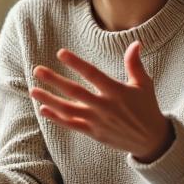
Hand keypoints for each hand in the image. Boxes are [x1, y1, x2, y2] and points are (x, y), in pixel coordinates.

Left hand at [30, 41, 172, 162]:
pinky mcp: (93, 133)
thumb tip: (135, 43)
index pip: (92, 75)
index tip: (60, 53)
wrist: (151, 140)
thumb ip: (135, 64)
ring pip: (68, 109)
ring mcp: (97, 121)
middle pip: (74, 91)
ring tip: (33, 90)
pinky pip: (71, 125)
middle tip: (37, 70)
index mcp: (117, 92)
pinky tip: (43, 109)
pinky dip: (56, 118)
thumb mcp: (144, 85)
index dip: (76, 63)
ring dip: (49, 99)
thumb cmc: (147, 108)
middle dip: (54, 80)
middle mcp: (104, 106)